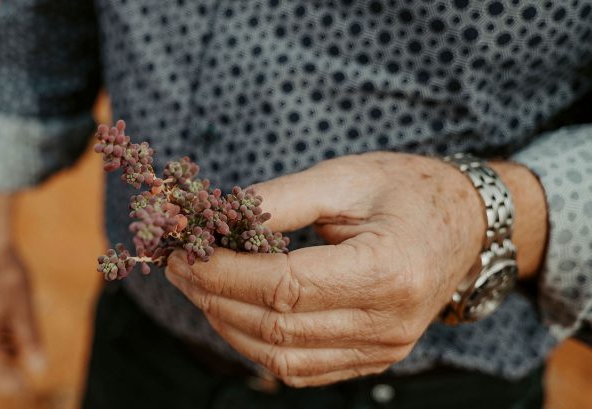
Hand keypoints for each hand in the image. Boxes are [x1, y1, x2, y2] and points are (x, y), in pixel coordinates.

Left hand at [166, 152, 487, 386]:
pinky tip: (231, 312)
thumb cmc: (407, 191)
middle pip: (276, 327)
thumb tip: (213, 215)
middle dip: (212, 296)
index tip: (182, 250)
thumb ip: (279, 199)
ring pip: (281, 358)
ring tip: (196, 286)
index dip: (223, 272)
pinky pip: (300, 370)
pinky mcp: (373, 359)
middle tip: (176, 265)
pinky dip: (256, 345)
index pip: (283, 287)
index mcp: (388, 270)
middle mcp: (388, 323)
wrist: (465, 225)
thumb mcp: (344, 178)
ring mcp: (383, 350)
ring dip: (226, 324)